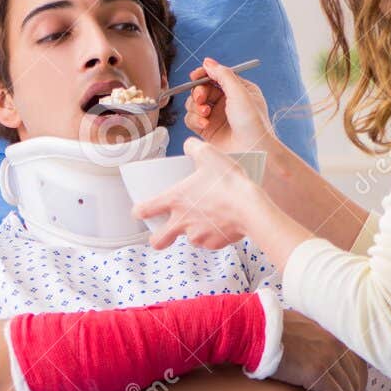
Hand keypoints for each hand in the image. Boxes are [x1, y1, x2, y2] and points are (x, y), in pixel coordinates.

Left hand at [136, 138, 271, 249]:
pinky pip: (209, 242)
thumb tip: (188, 145)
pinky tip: (223, 222)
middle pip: (158, 241)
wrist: (250, 208)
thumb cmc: (228, 182)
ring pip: (189, 239)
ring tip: (208, 217)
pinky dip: (213, 234)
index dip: (139, 211)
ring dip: (194, 231)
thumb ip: (194, 148)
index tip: (140, 211)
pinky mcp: (213, 244)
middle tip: (164, 233)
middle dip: (157, 239)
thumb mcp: (209, 155)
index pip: (144, 210)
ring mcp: (197, 235)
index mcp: (175, 200)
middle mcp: (181, 221)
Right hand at [183, 57, 280, 154]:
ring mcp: (216, 117)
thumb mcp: (240, 93)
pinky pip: (192, 119)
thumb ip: (223, 75)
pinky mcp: (207, 130)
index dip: (204, 74)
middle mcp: (227, 102)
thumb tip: (208, 63)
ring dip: (196, 107)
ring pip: (194, 104)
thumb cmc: (254, 124)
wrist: (253, 151)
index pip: (216, 76)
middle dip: (198, 92)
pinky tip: (204, 124)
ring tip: (205, 114)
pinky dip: (194, 120)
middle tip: (201, 98)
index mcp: (239, 90)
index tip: (195, 76)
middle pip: (202, 89)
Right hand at [270, 311, 366, 390]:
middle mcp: (335, 345)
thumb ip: (303, 338)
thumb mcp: (290, 328)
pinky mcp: (319, 372)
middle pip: (355, 380)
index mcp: (330, 335)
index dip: (353, 387)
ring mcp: (329, 357)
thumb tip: (298, 346)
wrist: (250, 328)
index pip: (354, 365)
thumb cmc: (262, 330)